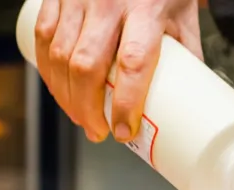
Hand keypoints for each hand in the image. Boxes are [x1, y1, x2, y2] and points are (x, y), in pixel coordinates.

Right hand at [34, 0, 202, 142]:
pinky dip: (47, 70)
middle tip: (98, 132)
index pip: (133, 63)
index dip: (126, 103)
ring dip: (65, 96)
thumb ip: (186, 60)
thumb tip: (189, 108)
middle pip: (87, 66)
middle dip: (87, 108)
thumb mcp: (183, 19)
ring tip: (80, 117)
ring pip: (60, 55)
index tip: (124, 132)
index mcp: (147, 9)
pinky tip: (58, 90)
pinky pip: (44, 37)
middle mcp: (109, 1)